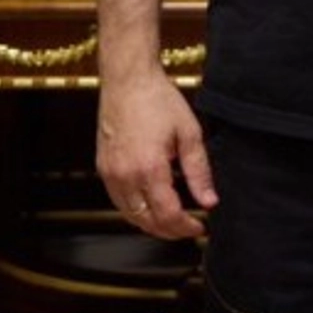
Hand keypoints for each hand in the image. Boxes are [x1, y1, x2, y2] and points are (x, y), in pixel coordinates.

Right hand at [95, 72, 216, 239]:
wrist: (128, 81)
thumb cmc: (158, 101)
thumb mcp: (189, 133)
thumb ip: (199, 171)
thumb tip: (209, 201)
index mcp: (149, 168)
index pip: (168, 215)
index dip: (185, 227)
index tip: (200, 227)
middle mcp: (125, 175)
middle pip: (147, 221)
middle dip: (170, 231)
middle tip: (189, 228)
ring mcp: (110, 173)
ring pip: (131, 215)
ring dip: (152, 224)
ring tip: (173, 222)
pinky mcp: (103, 168)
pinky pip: (119, 202)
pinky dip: (136, 211)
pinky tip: (151, 207)